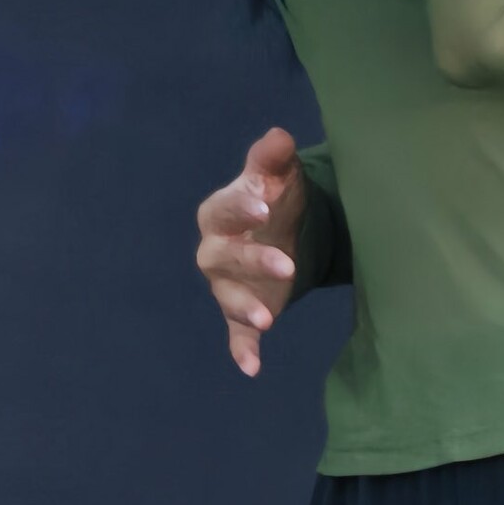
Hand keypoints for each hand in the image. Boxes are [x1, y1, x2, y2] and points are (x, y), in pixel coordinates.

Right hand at [195, 125, 305, 378]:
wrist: (279, 227)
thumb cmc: (273, 193)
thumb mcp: (276, 171)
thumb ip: (274, 155)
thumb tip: (280, 136)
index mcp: (220, 212)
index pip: (223, 209)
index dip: (242, 208)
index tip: (265, 209)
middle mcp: (215, 250)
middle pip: (223, 256)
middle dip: (252, 261)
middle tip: (288, 266)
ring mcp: (226, 284)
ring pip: (226, 297)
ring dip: (245, 307)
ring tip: (269, 319)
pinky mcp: (240, 312)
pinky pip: (235, 335)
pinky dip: (242, 350)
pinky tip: (252, 367)